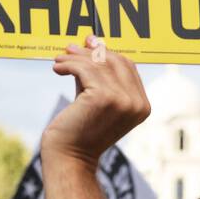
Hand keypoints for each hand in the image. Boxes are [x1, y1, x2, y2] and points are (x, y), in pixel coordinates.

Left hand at [42, 37, 150, 169]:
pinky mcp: (103, 98)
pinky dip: (69, 64)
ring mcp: (123, 101)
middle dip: (91, 52)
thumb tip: (91, 40)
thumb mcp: (94, 98)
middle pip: (115, 60)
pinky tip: (57, 68)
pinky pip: (85, 69)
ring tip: (59, 60)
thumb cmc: (80, 131)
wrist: (70, 158)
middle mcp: (137, 103)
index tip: (88, 44)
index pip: (128, 66)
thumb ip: (97, 74)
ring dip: (75, 58)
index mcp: (142, 106)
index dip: (107, 52)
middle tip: (69, 49)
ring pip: (98, 63)